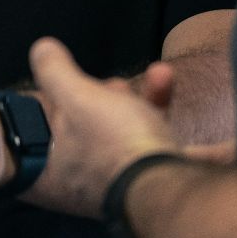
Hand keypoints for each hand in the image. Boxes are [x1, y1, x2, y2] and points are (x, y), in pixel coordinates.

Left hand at [25, 36, 178, 217]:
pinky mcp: (158, 185)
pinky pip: (167, 152)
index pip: (40, 137)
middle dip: (109, 97)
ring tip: (163, 75)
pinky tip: (196, 108)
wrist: (171, 188)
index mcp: (55, 169)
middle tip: (119, 84)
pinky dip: (176, 126)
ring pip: (130, 137)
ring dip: (148, 101)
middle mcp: (86, 185)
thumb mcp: (77, 96)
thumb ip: (55, 71)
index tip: (66, 86)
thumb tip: (41, 48)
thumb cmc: (114, 143)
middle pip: (89, 133)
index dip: (49, 107)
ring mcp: (124, 186)